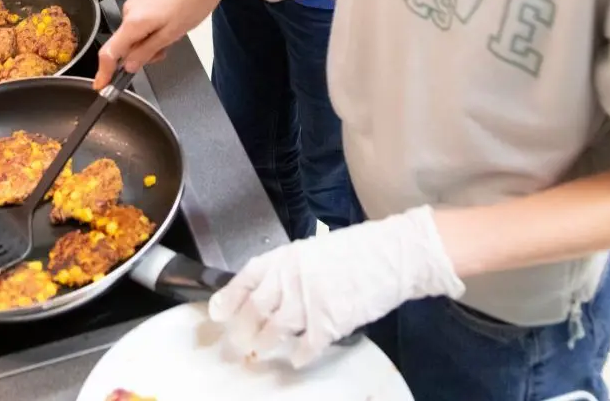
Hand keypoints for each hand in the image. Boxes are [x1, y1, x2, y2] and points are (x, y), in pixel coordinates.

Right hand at [94, 0, 232, 85]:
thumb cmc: (194, 2)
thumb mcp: (172, 34)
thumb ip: (147, 51)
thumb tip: (129, 66)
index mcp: (134, 21)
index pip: (110, 52)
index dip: (104, 71)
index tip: (102, 84)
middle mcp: (129, 7)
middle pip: (125, 41)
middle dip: (142, 51)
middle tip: (166, 49)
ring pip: (135, 28)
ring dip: (149, 36)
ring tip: (173, 28)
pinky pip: (140, 14)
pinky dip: (151, 22)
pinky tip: (170, 15)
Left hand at [208, 206, 465, 368]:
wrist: (393, 255)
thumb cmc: (356, 251)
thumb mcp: (314, 251)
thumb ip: (289, 270)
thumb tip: (268, 293)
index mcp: (286, 257)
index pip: (246, 278)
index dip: (228, 297)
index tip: (216, 313)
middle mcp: (291, 279)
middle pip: (254, 310)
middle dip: (242, 329)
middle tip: (237, 342)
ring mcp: (309, 302)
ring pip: (274, 330)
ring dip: (264, 344)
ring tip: (259, 351)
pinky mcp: (330, 323)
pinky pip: (306, 346)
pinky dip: (299, 355)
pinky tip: (296, 359)